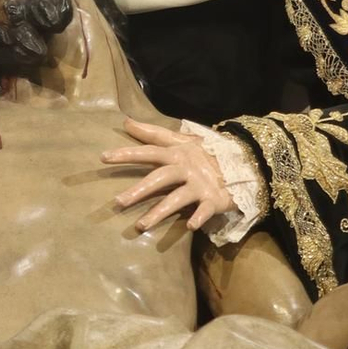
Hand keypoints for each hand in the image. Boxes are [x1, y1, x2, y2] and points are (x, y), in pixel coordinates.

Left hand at [102, 120, 234, 232]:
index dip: (128, 153)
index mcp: (177, 153)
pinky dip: (199, 217)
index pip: (149, 151)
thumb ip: (153, 133)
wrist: (243, 162)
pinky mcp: (214, 199)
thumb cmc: (204, 154)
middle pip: (160, 178)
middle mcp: (186, 168)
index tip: (104, 158)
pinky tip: (189, 226)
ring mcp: (200, 184)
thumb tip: (125, 122)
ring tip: (141, 226)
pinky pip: (205, 210)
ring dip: (159, 212)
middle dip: (139, 190)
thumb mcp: (180, 140)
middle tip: (118, 202)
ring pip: (177, 198)